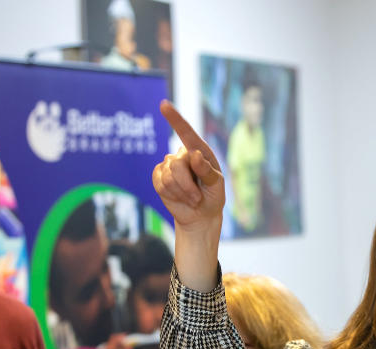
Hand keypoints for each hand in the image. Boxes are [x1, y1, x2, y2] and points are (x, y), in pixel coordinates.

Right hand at [152, 101, 224, 232]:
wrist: (201, 215)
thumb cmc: (213, 197)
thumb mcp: (216, 185)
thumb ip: (206, 170)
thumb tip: (194, 154)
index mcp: (200, 151)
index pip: (187, 133)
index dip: (175, 119)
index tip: (164, 105)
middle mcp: (183, 155)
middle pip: (177, 165)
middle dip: (187, 186)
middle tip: (197, 197)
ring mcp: (169, 165)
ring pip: (168, 177)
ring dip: (182, 192)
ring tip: (192, 198)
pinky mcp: (159, 177)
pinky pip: (160, 184)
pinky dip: (172, 195)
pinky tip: (180, 198)